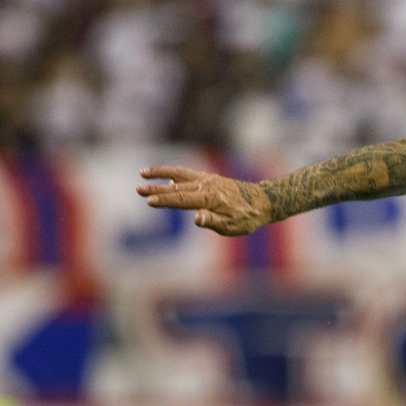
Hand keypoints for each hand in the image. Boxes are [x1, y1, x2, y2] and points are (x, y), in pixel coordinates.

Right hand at [136, 166, 271, 235]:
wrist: (261, 201)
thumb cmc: (246, 218)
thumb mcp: (232, 226)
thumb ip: (212, 221)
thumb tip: (196, 218)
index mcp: (209, 199)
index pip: (182, 199)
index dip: (165, 201)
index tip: (149, 201)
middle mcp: (205, 186)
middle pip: (176, 187)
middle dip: (156, 188)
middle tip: (137, 189)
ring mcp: (206, 180)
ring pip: (178, 175)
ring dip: (160, 174)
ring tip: (142, 173)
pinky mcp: (208, 178)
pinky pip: (187, 173)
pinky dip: (173, 172)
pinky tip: (165, 176)